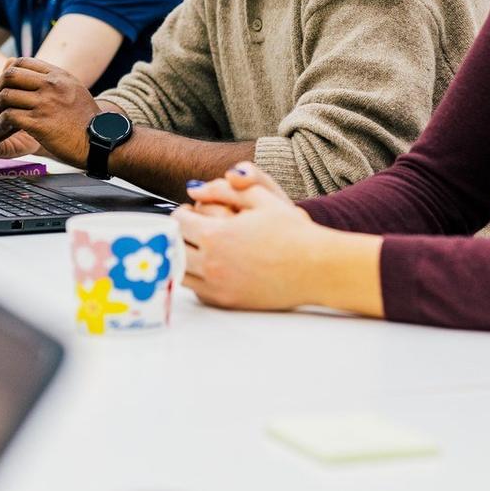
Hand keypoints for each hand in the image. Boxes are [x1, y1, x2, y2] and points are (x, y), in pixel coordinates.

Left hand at [0, 58, 98, 168]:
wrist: (100, 141)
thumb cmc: (84, 118)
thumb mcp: (73, 88)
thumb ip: (52, 78)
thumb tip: (30, 70)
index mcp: (58, 75)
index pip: (21, 62)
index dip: (8, 73)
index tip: (9, 86)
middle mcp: (51, 86)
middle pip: (9, 75)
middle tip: (0, 100)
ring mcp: (45, 104)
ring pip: (6, 96)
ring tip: (3, 116)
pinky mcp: (39, 124)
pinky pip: (9, 116)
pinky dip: (3, 122)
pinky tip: (7, 127)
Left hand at [175, 162, 329, 311]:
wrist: (315, 267)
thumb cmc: (292, 231)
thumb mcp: (260, 197)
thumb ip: (223, 189)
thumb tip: (194, 189)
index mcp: (216, 235)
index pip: (179, 221)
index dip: (182, 212)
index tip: (190, 211)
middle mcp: (212, 263)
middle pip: (174, 247)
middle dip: (177, 234)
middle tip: (188, 229)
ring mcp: (217, 285)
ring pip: (179, 271)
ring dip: (181, 257)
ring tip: (194, 247)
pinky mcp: (226, 302)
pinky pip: (195, 290)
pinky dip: (194, 278)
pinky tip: (207, 268)